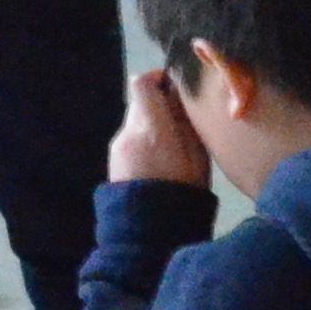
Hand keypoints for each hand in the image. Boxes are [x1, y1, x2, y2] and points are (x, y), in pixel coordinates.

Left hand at [109, 67, 206, 188]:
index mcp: (152, 128)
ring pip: (134, 121)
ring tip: (171, 146)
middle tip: (178, 120)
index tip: (171, 85)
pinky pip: (129, 139)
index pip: (141, 84)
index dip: (155, 78)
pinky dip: (142, 141)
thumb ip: (186, 122)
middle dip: (157, 105)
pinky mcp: (113, 160)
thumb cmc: (182, 193)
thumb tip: (178, 95)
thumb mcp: (197, 157)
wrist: (149, 231)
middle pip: (138, 102)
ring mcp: (117, 147)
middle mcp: (128, 132)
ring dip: (150, 124)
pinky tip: (157, 161)